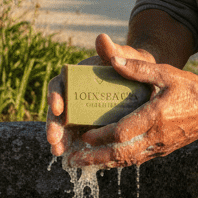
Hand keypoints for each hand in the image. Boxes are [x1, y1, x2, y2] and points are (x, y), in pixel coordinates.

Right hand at [46, 34, 155, 156]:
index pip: (59, 85)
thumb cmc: (131, 64)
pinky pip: (78, 138)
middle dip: (53, 124)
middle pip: (57, 110)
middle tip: (54, 139)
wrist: (144, 79)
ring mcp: (80, 112)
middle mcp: (74, 94)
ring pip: (64, 126)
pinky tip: (73, 159)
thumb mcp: (125, 56)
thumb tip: (102, 38)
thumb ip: (113, 51)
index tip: (58, 106)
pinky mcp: (88, 126)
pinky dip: (75, 148)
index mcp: (76, 76)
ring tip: (60, 152)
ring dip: (60, 140)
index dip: (54, 96)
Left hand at [70, 49, 197, 167]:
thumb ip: (138, 69)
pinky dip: (119, 161)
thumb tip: (112, 60)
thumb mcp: (165, 73)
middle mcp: (157, 136)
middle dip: (96, 158)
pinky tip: (106, 160)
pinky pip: (138, 159)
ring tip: (83, 163)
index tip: (84, 135)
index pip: (123, 131)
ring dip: (105, 163)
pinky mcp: (163, 150)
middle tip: (75, 159)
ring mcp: (160, 146)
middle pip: (122, 153)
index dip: (101, 136)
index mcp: (156, 116)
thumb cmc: (190, 88)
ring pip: (128, 160)